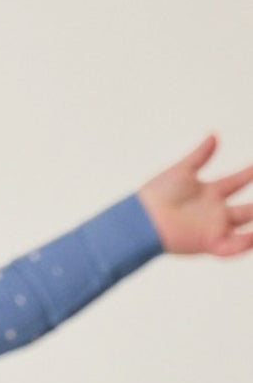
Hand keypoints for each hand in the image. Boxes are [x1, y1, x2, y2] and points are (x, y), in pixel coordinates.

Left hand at [138, 134, 252, 257]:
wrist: (140, 220)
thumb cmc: (155, 196)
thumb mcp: (182, 170)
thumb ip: (200, 155)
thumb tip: (214, 135)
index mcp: (209, 193)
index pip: (237, 181)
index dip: (251, 172)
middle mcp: (214, 211)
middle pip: (248, 207)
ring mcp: (213, 227)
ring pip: (246, 226)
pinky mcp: (208, 242)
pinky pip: (233, 247)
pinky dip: (245, 244)